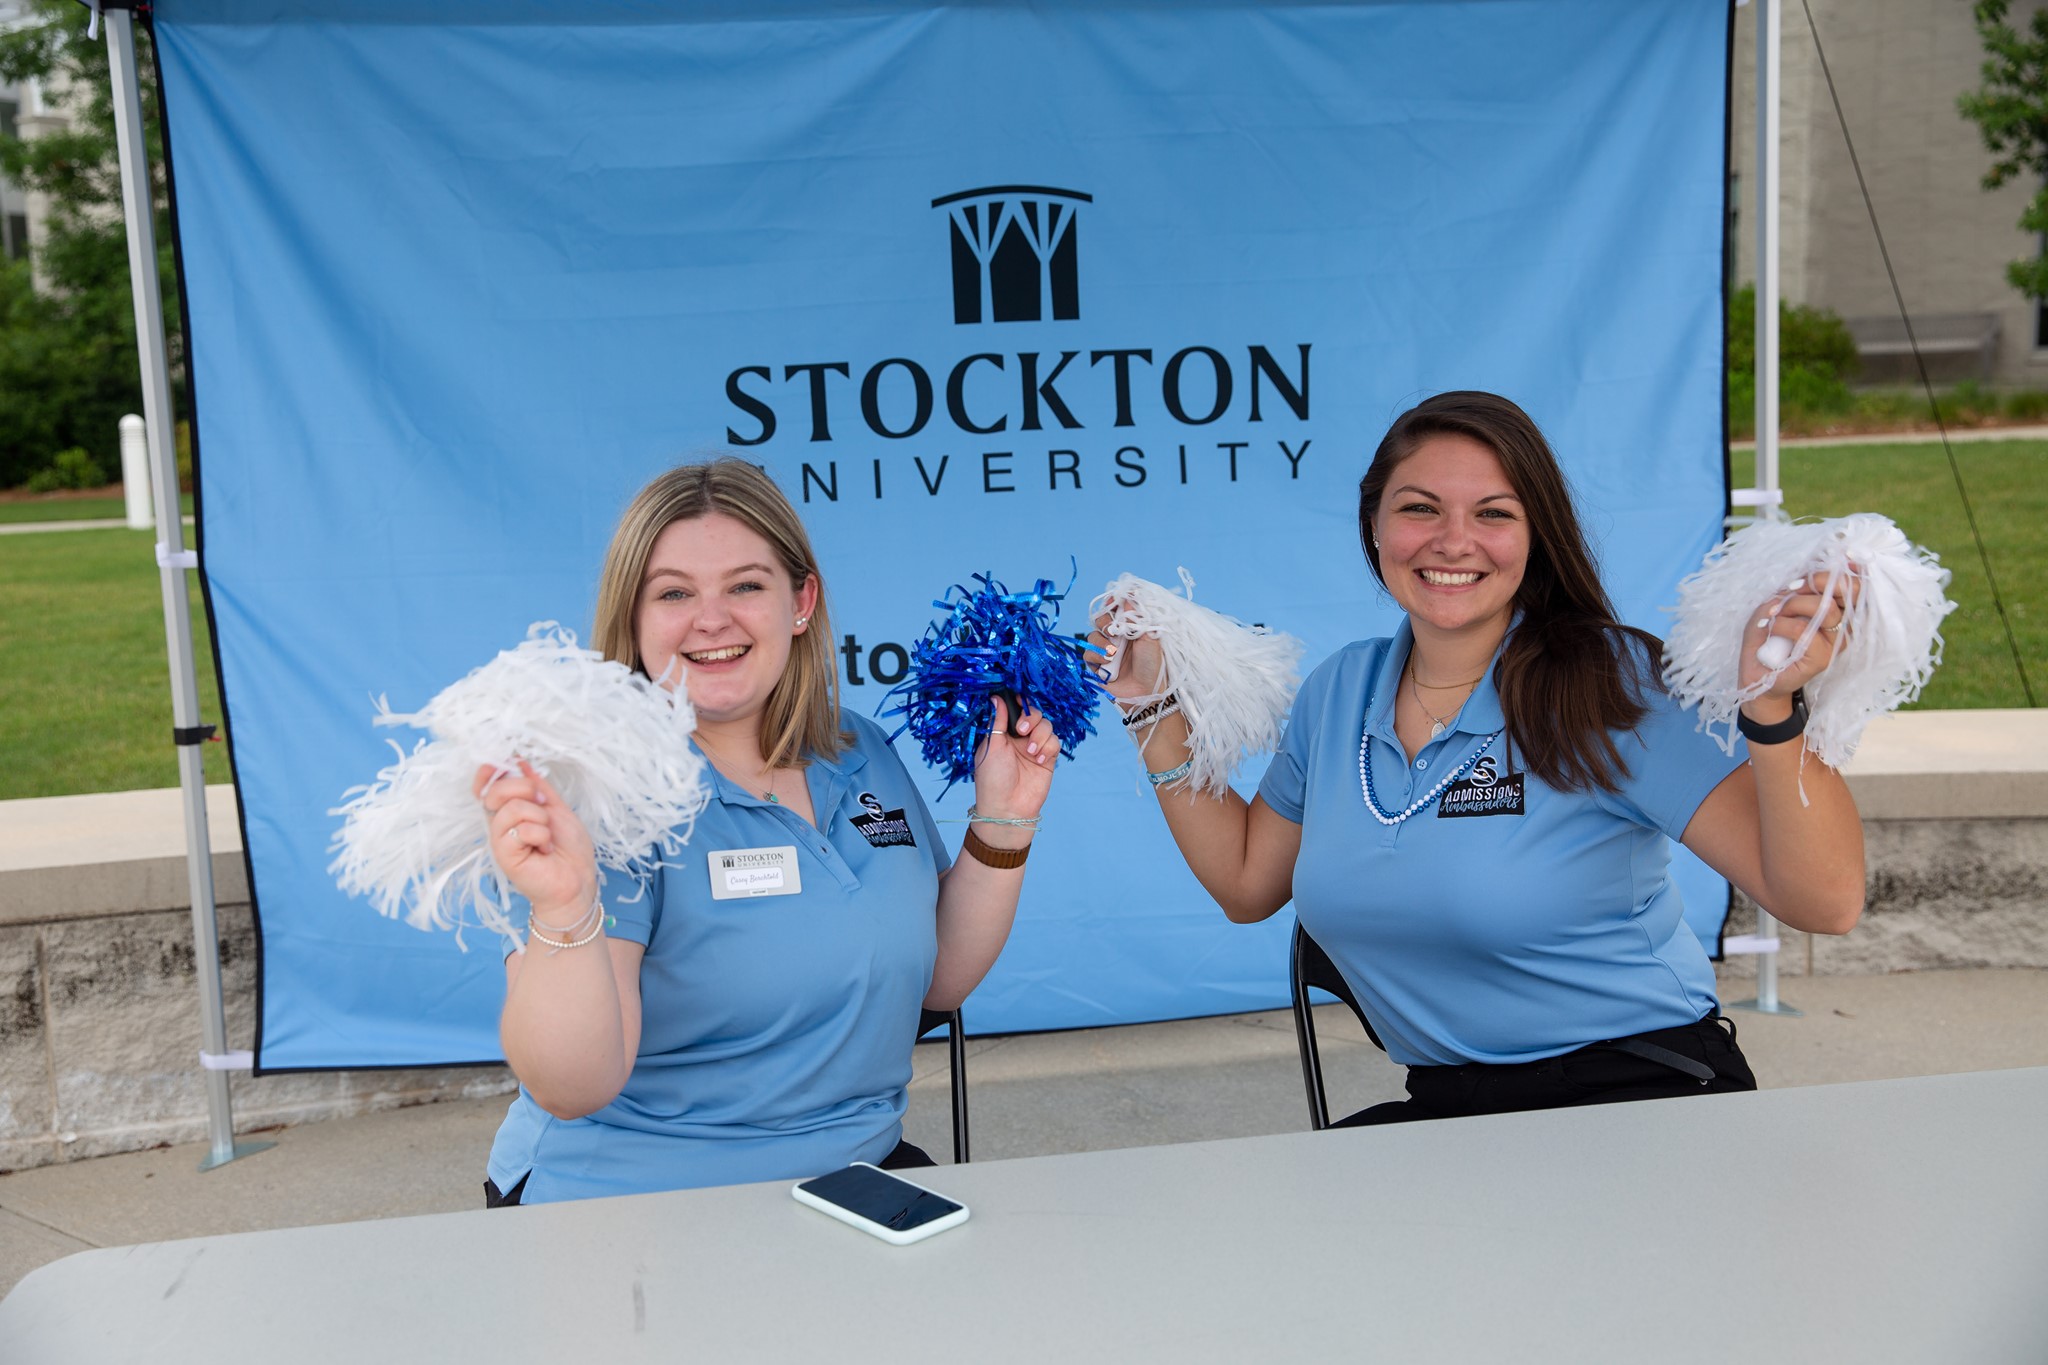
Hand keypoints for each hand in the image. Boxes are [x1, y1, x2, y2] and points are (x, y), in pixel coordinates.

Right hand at [472, 760, 597, 922]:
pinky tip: (545, 850)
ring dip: (539, 818)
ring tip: (547, 835)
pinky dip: (541, 835)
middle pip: (494, 791)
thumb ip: (538, 787)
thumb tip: (521, 762)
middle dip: (524, 788)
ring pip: (511, 809)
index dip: (488, 773)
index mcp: (510, 811)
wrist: (579, 880)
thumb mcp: (557, 808)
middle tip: (543, 804)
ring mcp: (500, 840)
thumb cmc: (570, 849)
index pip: (486, 788)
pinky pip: (520, 830)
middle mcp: (500, 825)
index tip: (503, 762)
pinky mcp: (505, 855)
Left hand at [969, 696, 1060, 837]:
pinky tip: (1038, 760)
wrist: (1007, 808)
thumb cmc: (992, 779)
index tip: (1019, 701)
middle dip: (1031, 717)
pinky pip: (1054, 742)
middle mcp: (1019, 738)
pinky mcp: (1047, 759)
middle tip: (1022, 730)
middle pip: (1034, 714)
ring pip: (1046, 726)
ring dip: (1040, 735)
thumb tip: (996, 697)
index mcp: (1002, 732)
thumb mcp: (991, 746)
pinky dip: (1048, 748)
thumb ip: (998, 721)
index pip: (1015, 709)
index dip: (1019, 703)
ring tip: (1030, 751)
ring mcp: (1034, 748)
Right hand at [1085, 601, 1168, 707]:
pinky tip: (1107, 664)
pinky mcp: (1097, 666)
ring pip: (1092, 636)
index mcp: (1131, 629)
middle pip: (1101, 620)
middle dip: (1104, 622)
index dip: (1112, 604)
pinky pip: (1088, 654)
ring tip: (1113, 654)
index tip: (1113, 603)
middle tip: (1113, 631)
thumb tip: (1131, 595)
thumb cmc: (1153, 665)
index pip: (1116, 610)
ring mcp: (1106, 651)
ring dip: (1101, 643)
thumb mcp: (1150, 637)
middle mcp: (1117, 638)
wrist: (1147, 693)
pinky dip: (1096, 657)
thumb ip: (1138, 616)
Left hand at [1739, 571, 1852, 701]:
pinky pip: (1804, 630)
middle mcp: (1841, 624)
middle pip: (1846, 590)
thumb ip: (1793, 590)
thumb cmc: (1766, 636)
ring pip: (1825, 608)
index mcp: (1834, 609)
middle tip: (1790, 589)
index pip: (1852, 585)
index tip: (1816, 570)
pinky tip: (1770, 628)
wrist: (1757, 672)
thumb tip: (1805, 577)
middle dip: (1815, 582)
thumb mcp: (1775, 604)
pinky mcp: (1823, 657)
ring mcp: (1835, 641)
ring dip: (1792, 604)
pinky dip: (1782, 624)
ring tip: (1774, 614)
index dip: (1840, 572)